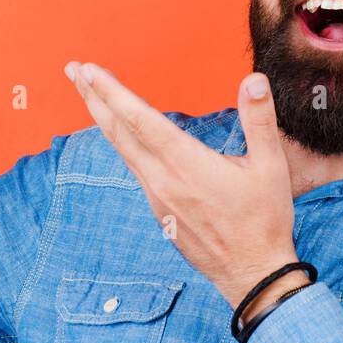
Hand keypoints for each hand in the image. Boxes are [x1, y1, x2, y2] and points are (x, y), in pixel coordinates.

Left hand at [65, 61, 300, 311]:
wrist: (251, 274)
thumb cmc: (263, 221)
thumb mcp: (270, 166)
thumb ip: (259, 119)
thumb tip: (253, 79)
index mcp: (186, 164)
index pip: (139, 119)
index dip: (111, 91)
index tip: (89, 69)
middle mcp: (162, 180)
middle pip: (117, 131)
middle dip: (93, 96)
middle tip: (72, 69)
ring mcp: (156, 196)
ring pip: (122, 149)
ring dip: (103, 117)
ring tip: (90, 93)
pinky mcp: (158, 209)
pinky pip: (134, 168)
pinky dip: (121, 143)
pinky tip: (122, 134)